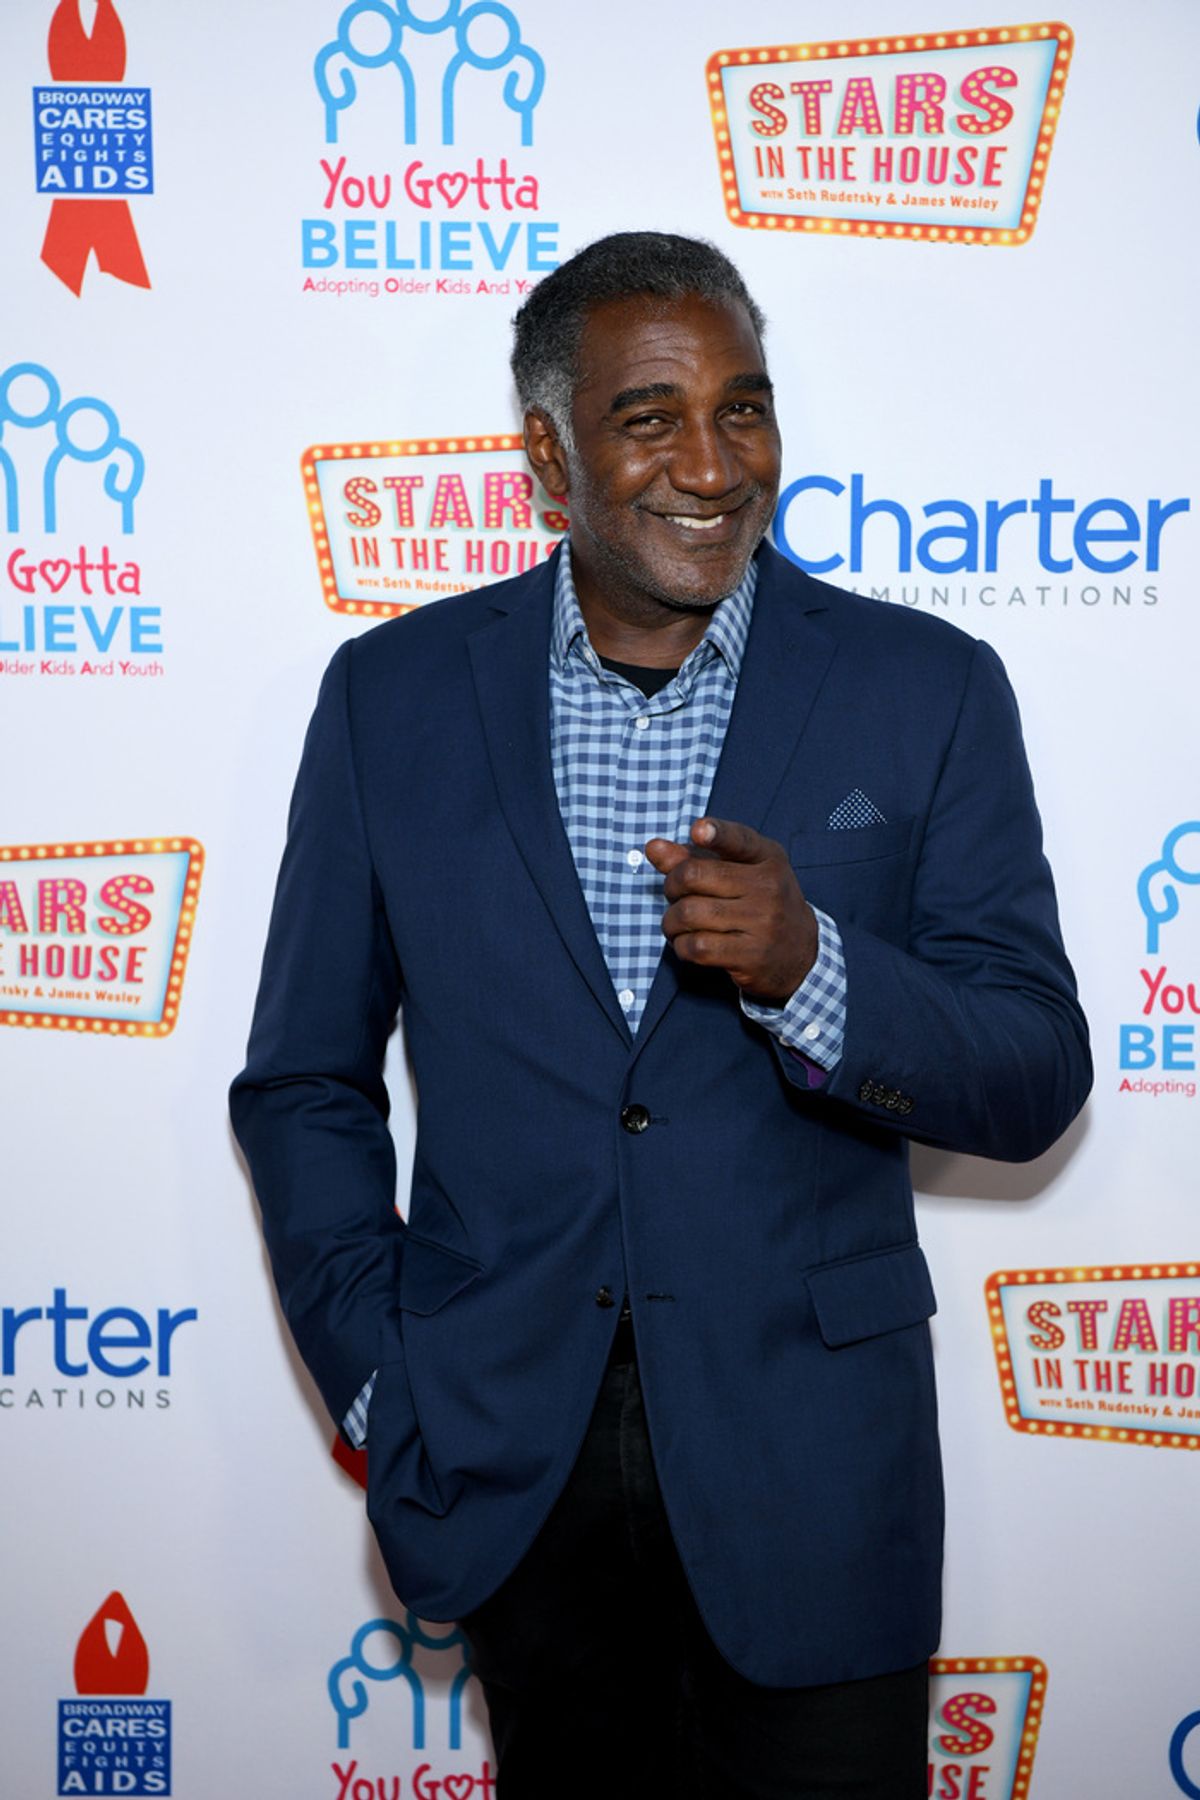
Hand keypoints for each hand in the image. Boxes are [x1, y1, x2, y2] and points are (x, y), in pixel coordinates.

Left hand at [645, 817, 818, 1004]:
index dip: (716, 833)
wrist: (799, 953)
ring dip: (671, 922)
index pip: (739, 839)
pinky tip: (689, 944)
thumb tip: (653, 847)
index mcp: (767, 857)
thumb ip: (694, 858)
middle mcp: (768, 887)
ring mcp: (763, 922)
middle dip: (671, 886)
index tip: (699, 830)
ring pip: (689, 913)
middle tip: (675, 896)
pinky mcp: (752, 956)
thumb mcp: (737, 873)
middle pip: (693, 876)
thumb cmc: (757, 904)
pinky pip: (697, 946)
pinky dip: (681, 946)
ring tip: (677, 925)